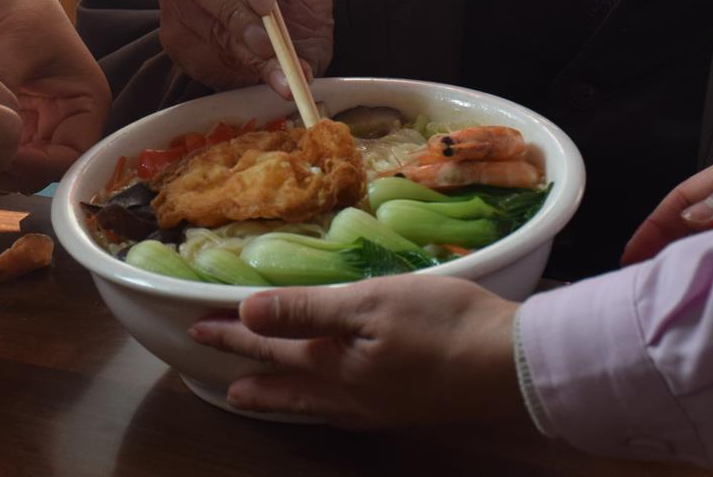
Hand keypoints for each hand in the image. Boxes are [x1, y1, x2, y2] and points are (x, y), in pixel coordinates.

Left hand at [0, 0, 110, 190]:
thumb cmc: (18, 7)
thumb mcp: (16, 45)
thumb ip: (0, 91)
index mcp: (84, 105)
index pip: (69, 158)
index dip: (34, 167)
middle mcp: (62, 123)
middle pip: (38, 173)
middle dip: (2, 173)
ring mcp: (31, 127)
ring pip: (11, 172)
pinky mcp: (1, 124)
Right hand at [159, 0, 331, 97]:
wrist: (299, 49)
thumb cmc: (297, 1)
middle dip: (235, 12)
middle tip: (269, 40)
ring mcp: (176, 4)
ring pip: (202, 24)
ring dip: (246, 50)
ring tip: (282, 65)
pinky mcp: (178, 42)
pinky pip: (208, 59)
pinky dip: (247, 73)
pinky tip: (275, 79)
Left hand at [188, 273, 523, 427]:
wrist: (514, 365)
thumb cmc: (443, 324)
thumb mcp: (370, 303)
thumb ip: (308, 310)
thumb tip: (248, 313)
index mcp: (336, 366)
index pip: (272, 346)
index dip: (236, 335)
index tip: (197, 328)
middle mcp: (352, 395)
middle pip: (290, 385)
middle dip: (254, 380)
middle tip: (225, 387)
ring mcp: (382, 407)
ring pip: (318, 404)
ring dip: (286, 398)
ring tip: (264, 397)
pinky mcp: (409, 407)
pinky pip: (347, 410)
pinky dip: (324, 405)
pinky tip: (335, 400)